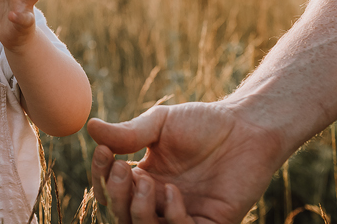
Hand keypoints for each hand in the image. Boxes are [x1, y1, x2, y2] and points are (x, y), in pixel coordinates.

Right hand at [88, 102, 284, 223]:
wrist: (246, 127)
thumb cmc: (203, 123)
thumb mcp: (160, 124)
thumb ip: (128, 133)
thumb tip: (89, 128)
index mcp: (144, 179)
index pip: (110, 189)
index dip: (100, 176)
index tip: (104, 152)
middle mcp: (160, 202)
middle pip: (122, 215)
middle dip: (115, 196)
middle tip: (121, 169)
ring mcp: (183, 215)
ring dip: (139, 211)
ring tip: (148, 182)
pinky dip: (172, 217)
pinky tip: (173, 192)